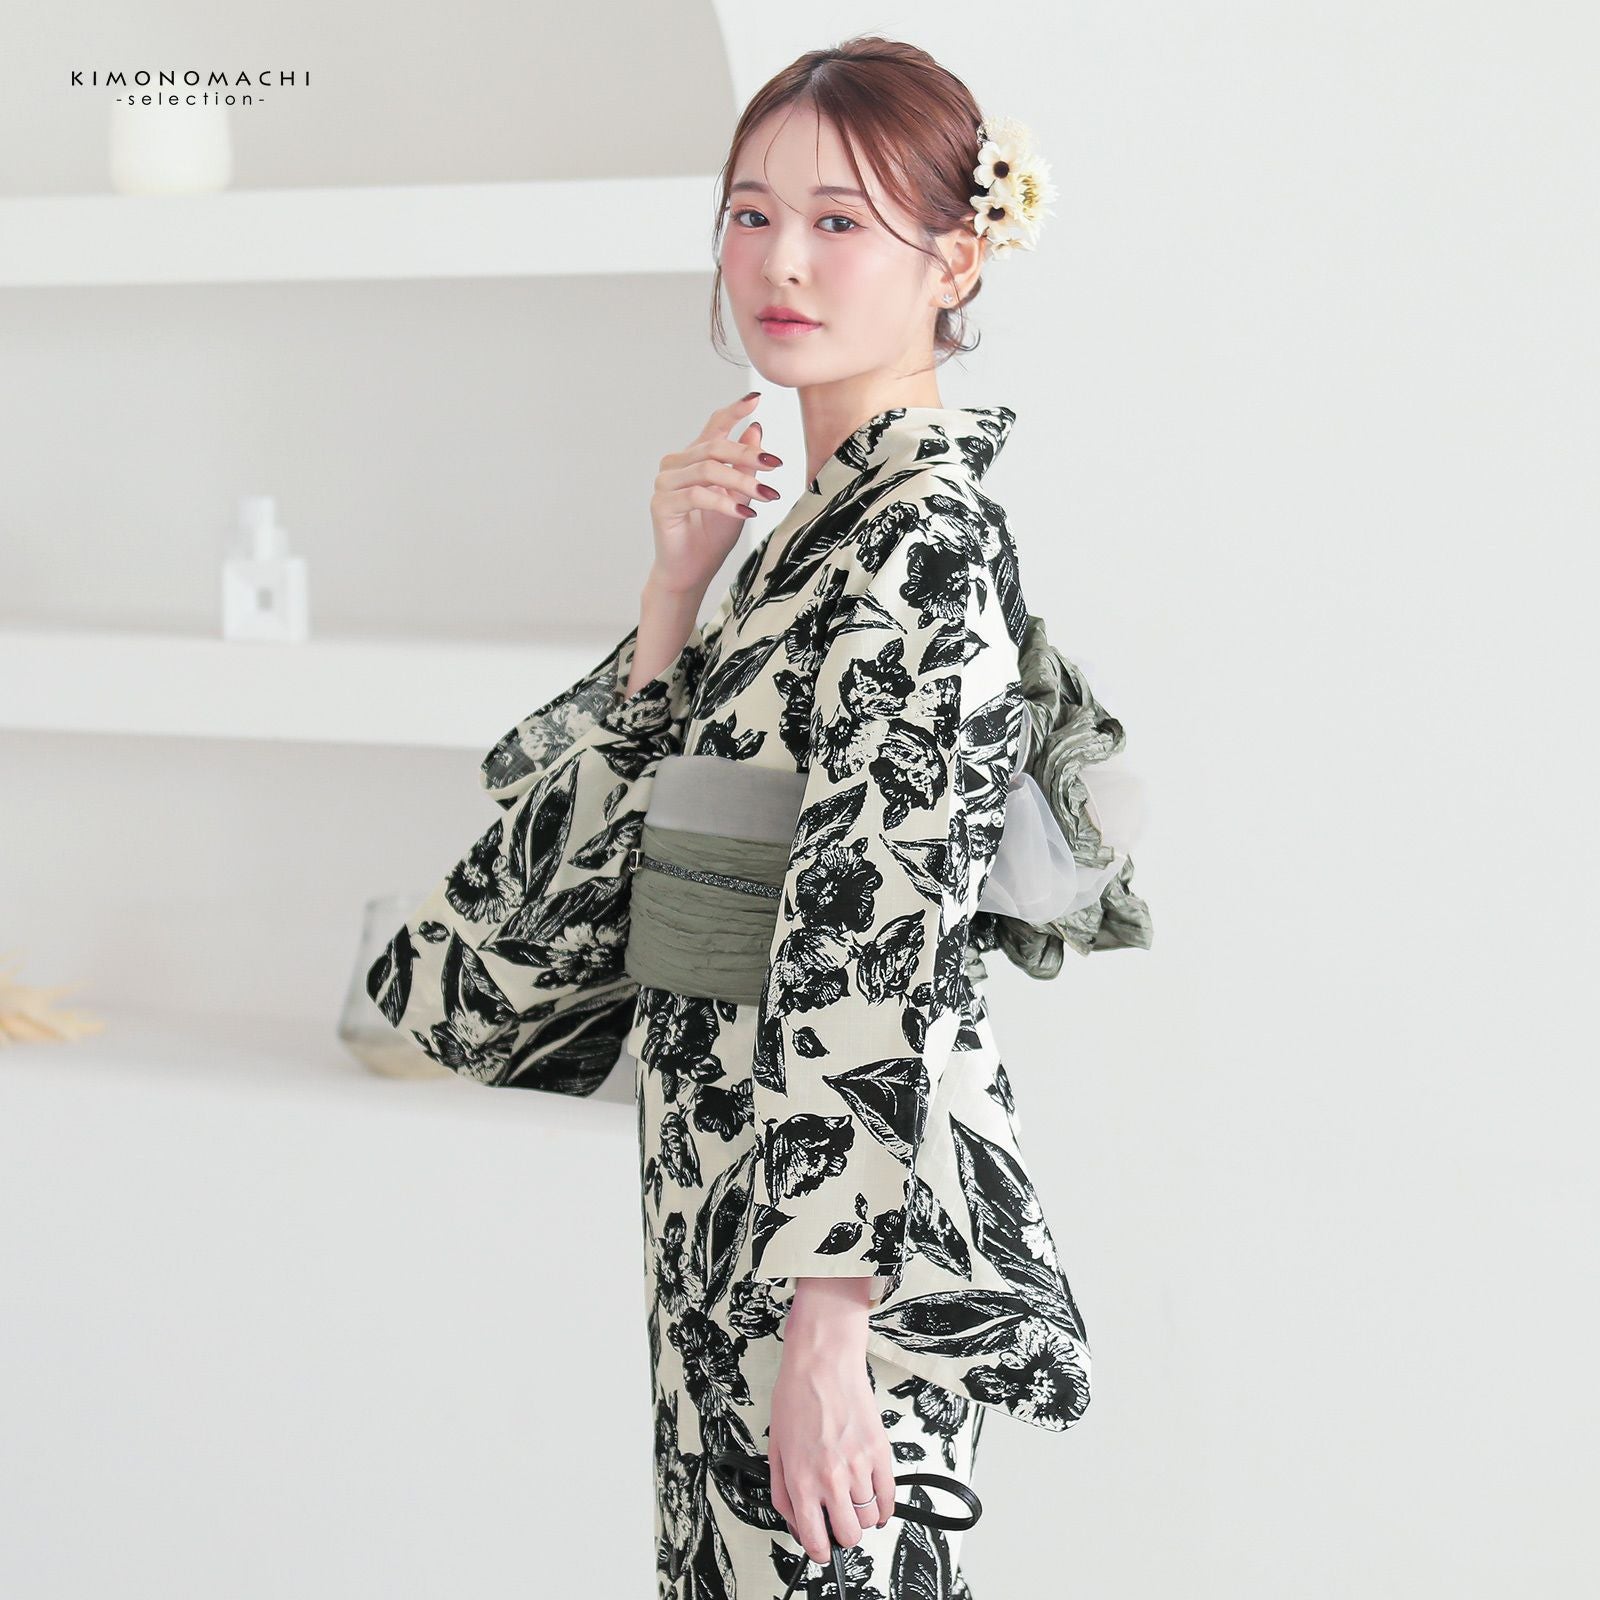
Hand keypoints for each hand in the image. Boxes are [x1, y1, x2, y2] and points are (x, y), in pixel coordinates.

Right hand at [648, 391, 784, 594]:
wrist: (692, 571)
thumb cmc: (712, 535)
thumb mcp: (738, 496)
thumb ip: (744, 466)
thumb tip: (756, 429)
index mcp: (694, 458)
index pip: (714, 426)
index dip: (734, 410)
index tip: (756, 398)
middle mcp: (676, 465)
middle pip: (714, 447)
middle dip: (748, 455)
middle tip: (776, 465)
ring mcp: (665, 483)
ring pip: (708, 470)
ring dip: (742, 482)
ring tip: (767, 496)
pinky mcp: (662, 504)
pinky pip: (698, 495)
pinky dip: (725, 503)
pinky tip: (746, 513)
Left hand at [768, 1280, 896, 1565]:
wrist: (822, 1363)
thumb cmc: (796, 1398)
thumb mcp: (775, 1449)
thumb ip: (783, 1492)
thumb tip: (796, 1521)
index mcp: (801, 1480)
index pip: (815, 1539)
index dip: (820, 1550)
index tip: (822, 1548)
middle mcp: (831, 1479)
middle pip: (849, 1535)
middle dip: (843, 1535)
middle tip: (838, 1522)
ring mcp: (859, 1466)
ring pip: (869, 1519)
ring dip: (862, 1517)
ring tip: (854, 1502)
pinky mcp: (880, 1452)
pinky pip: (889, 1497)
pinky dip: (884, 1507)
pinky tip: (875, 1502)